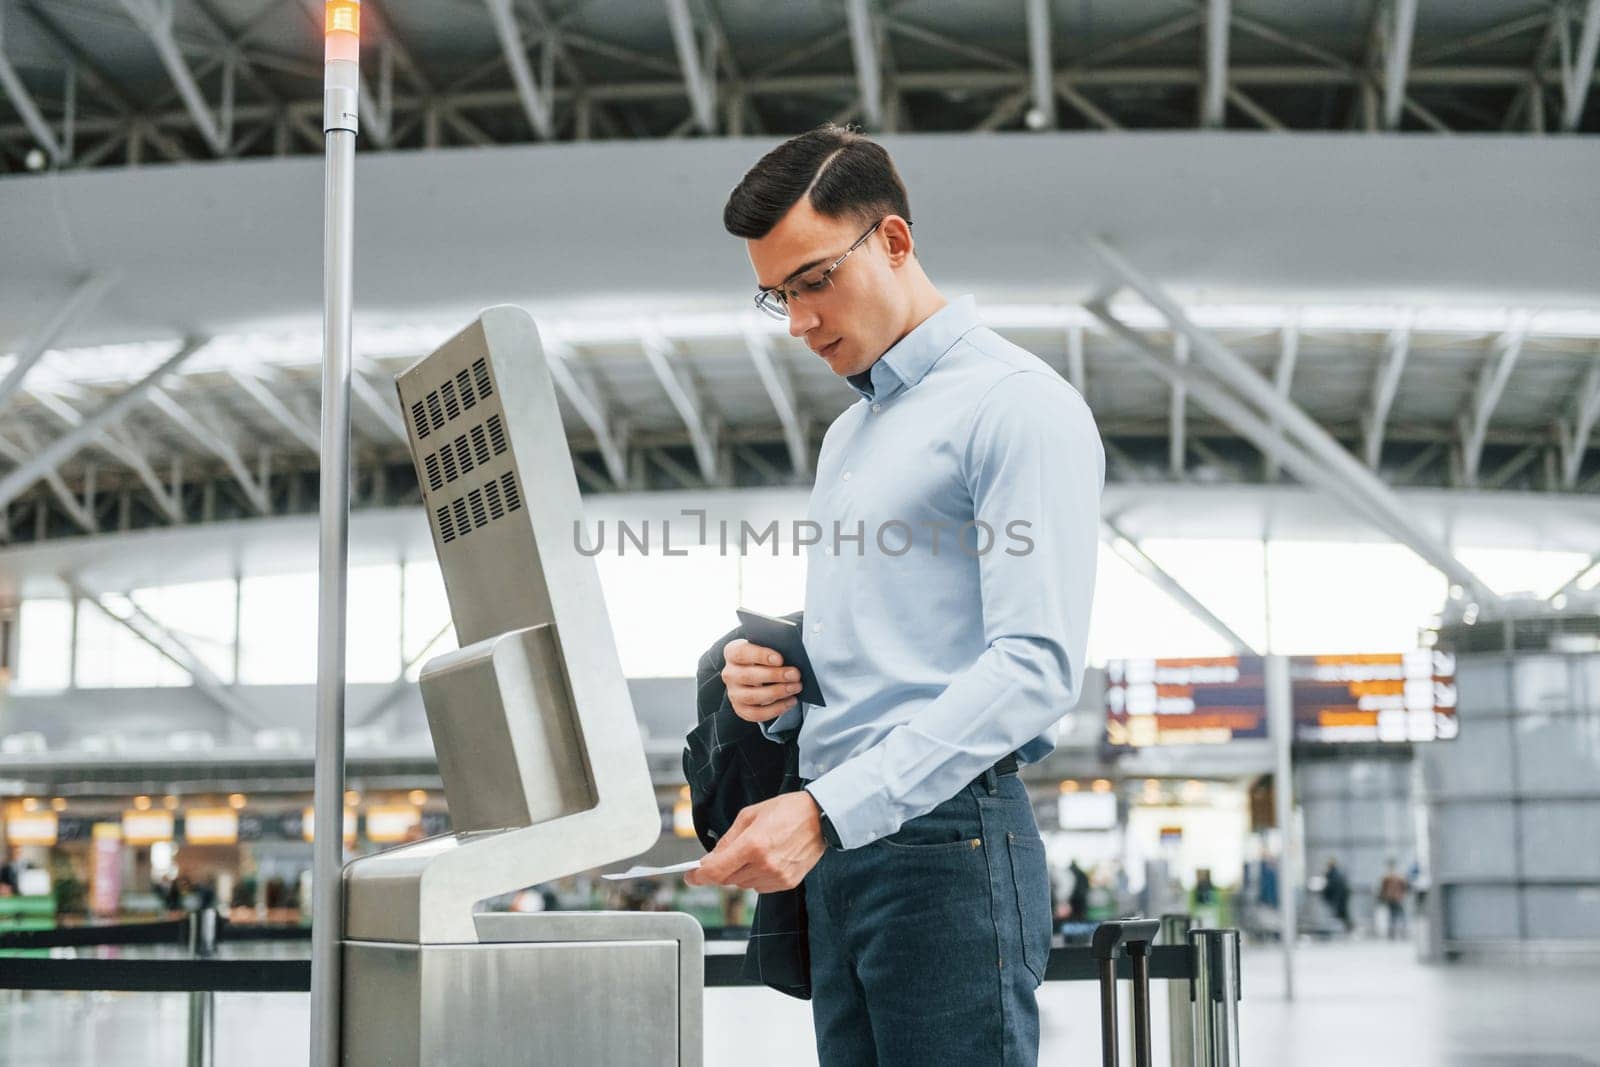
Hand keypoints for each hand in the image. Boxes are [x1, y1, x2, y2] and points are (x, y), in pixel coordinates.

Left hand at [684, 791, 824, 892]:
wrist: (820, 818)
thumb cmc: (787, 811)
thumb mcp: (750, 815)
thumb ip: (727, 840)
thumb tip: (710, 858)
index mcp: (753, 845)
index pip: (716, 871)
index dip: (698, 876)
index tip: (690, 876)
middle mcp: (764, 865)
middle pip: (727, 879)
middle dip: (723, 868)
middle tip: (732, 852)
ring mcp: (776, 877)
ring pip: (743, 884)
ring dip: (741, 872)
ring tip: (757, 851)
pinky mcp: (786, 883)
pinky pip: (760, 887)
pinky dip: (756, 876)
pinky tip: (767, 859)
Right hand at [721, 639, 804, 723]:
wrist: (756, 670)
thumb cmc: (763, 657)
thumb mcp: (765, 646)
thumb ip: (773, 648)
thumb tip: (790, 654)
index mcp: (732, 652)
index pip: (742, 653)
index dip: (761, 656)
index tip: (780, 659)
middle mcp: (729, 673)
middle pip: (748, 676)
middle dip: (775, 676)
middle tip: (794, 674)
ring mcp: (733, 693)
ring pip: (752, 696)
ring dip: (777, 693)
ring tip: (795, 687)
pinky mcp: (740, 708)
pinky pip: (756, 713)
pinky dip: (776, 709)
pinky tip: (790, 701)